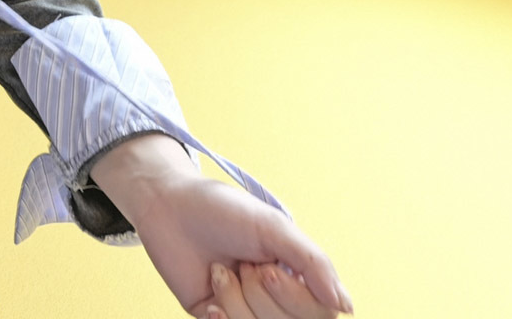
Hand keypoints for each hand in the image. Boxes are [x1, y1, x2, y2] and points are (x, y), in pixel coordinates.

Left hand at [88, 134, 352, 315]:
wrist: (166, 205)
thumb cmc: (223, 210)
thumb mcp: (273, 228)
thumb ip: (312, 263)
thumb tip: (344, 307)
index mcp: (297, 275)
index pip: (320, 313)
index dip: (293, 298)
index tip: (267, 268)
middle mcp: (275, 298)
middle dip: (260, 294)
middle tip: (243, 265)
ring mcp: (245, 310)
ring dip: (235, 299)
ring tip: (220, 270)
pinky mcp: (213, 317)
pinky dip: (221, 315)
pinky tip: (210, 296)